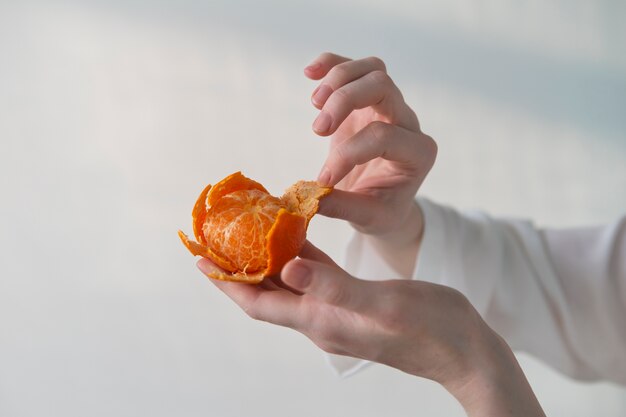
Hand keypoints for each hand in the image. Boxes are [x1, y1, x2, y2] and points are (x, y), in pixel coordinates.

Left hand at [197, 243, 544, 416]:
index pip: (258, 302)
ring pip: (287, 281)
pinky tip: (295, 234)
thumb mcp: (382, 305)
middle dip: (237, 267)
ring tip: (246, 230)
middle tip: (214, 238)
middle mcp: (321, 318)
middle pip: (265, 292)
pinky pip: (315, 274)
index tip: (198, 257)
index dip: (226, 282)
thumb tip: (289, 269)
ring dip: (265, 258)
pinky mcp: (353, 300)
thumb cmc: (430, 328)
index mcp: (321, 320)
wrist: (463, 348)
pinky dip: (299, 254)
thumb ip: (336, 288)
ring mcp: (336, 310)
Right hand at [304, 53, 436, 250]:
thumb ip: (343, 207)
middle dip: (344, 100)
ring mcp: (389, 107)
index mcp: (417, 153)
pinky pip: (355, 68)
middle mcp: (408, 123)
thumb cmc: (381, 210)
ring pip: (373, 69)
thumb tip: (311, 197)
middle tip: (318, 129)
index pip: (383, 136)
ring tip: (315, 103)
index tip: (323, 180)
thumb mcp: (368, 218)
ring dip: (338, 79)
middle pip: (383, 86)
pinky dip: (331, 64)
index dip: (348, 154)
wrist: (383, 202)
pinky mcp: (367, 101)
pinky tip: (310, 72)